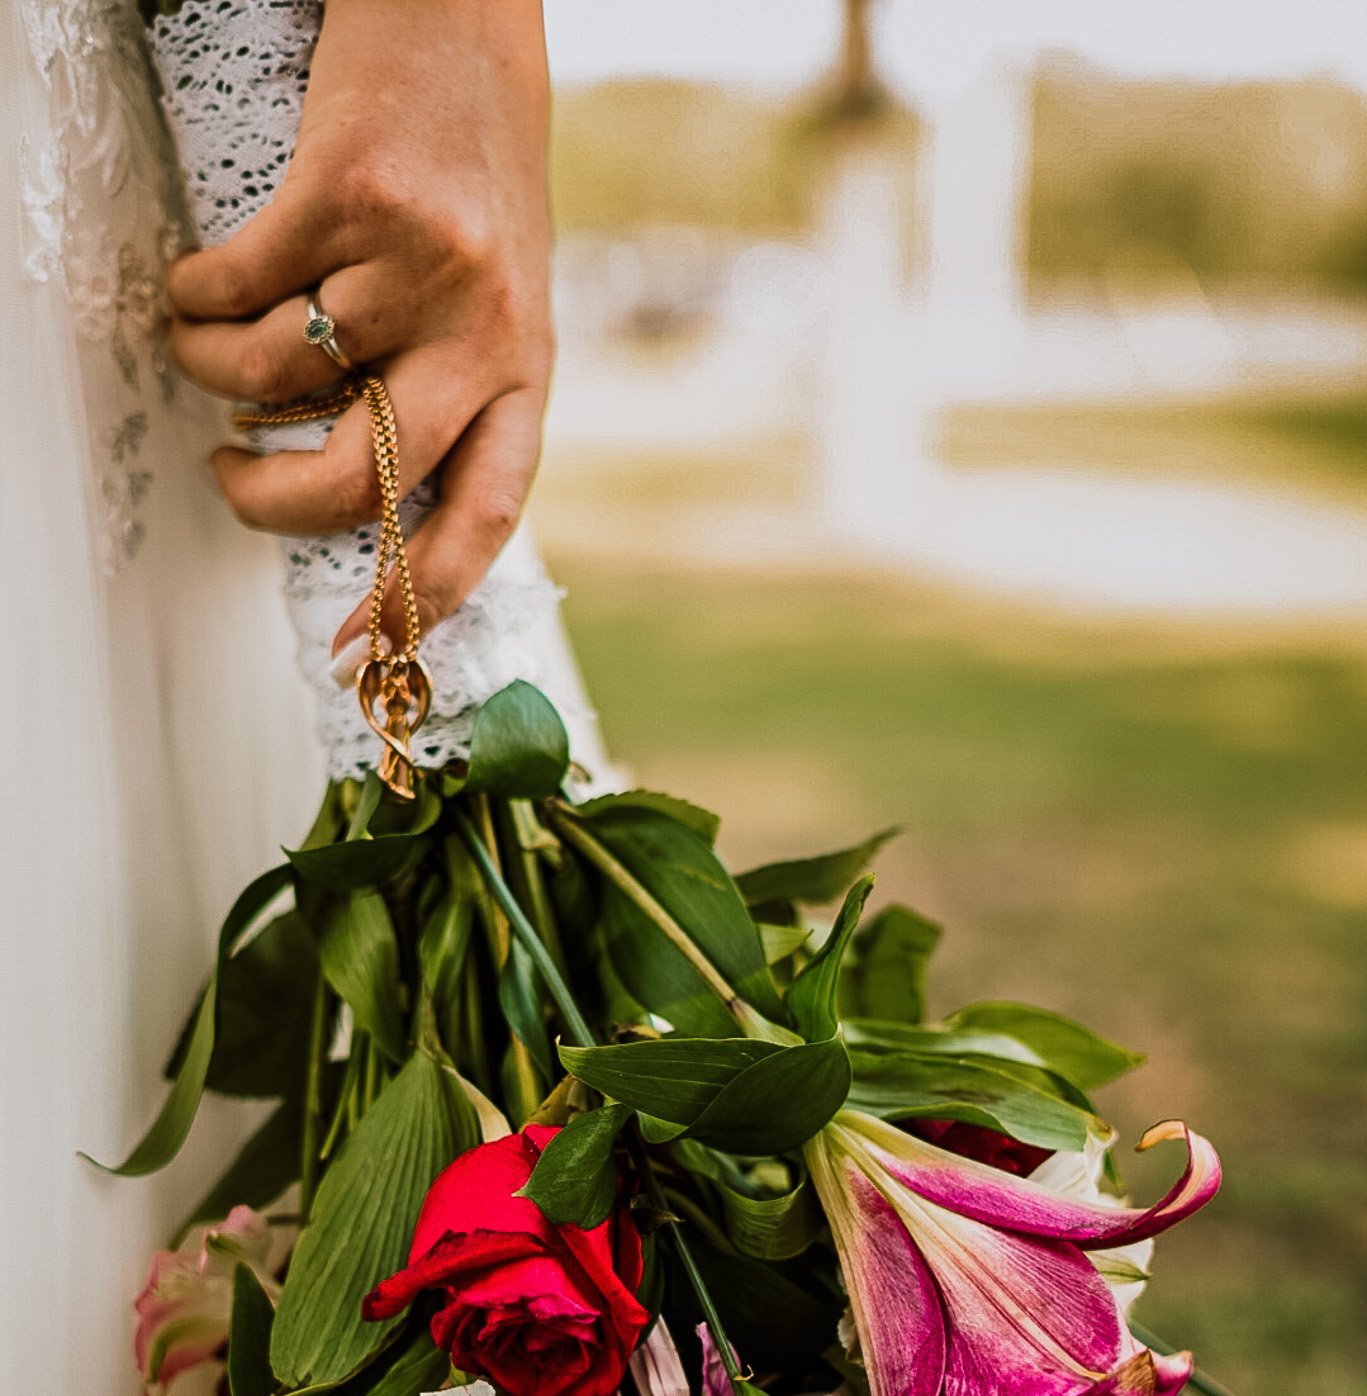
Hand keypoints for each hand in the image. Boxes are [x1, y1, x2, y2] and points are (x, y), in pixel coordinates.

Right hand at [165, 0, 552, 653]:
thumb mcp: (500, 304)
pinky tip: (196, 286)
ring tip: (209, 345)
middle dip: (268, 503)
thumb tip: (372, 513)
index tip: (358, 649)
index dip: (416, 597)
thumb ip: (453, 398)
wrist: (464, 23)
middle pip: (357, 479)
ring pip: (269, 378)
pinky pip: (232, 291)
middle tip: (231, 476)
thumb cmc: (470, 179)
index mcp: (525, 374)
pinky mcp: (347, 196)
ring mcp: (418, 265)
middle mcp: (484, 331)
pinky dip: (191, 299)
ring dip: (210, 375)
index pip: (482, 517)